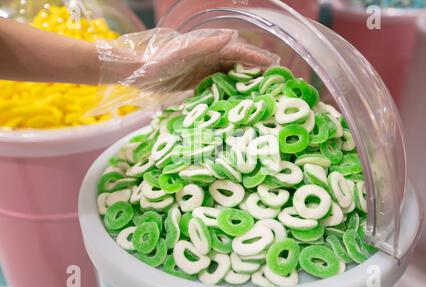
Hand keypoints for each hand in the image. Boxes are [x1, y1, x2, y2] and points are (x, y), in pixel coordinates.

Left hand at [97, 28, 278, 91]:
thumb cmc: (158, 61)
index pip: (239, 51)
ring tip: (263, 94)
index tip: (274, 65)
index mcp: (209, 48)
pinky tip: (239, 101)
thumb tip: (230, 35)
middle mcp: (210, 57)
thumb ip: (204, 45)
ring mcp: (205, 69)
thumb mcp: (181, 52)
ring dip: (246, 82)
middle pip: (239, 63)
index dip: (257, 57)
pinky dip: (231, 91)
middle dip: (257, 70)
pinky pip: (220, 85)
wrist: (139, 72)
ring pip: (232, 74)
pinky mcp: (198, 81)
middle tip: (275, 81)